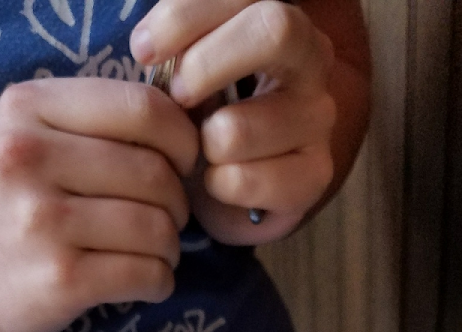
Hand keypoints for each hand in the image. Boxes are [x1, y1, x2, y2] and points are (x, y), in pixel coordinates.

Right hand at [0, 77, 199, 331]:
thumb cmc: (12, 205)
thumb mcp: (34, 139)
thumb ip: (99, 123)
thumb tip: (194, 134)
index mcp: (28, 107)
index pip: (142, 108)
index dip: (182, 138)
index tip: (183, 163)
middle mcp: (28, 158)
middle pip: (155, 172)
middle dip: (178, 202)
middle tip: (166, 219)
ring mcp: (42, 222)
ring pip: (157, 227)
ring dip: (171, 246)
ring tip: (155, 251)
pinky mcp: (61, 279)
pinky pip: (147, 274)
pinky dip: (161, 281)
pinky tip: (147, 281)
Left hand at [130, 0, 335, 244]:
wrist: (232, 181)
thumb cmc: (206, 110)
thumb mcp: (189, 64)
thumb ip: (180, 42)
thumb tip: (149, 46)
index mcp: (278, 17)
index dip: (185, 17)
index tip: (143, 51)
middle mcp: (311, 58)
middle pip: (275, 29)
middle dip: (206, 64)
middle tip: (177, 95)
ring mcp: (318, 116)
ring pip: (241, 126)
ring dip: (203, 143)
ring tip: (201, 149)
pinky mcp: (316, 172)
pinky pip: (245, 179)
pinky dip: (217, 185)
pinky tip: (219, 180)